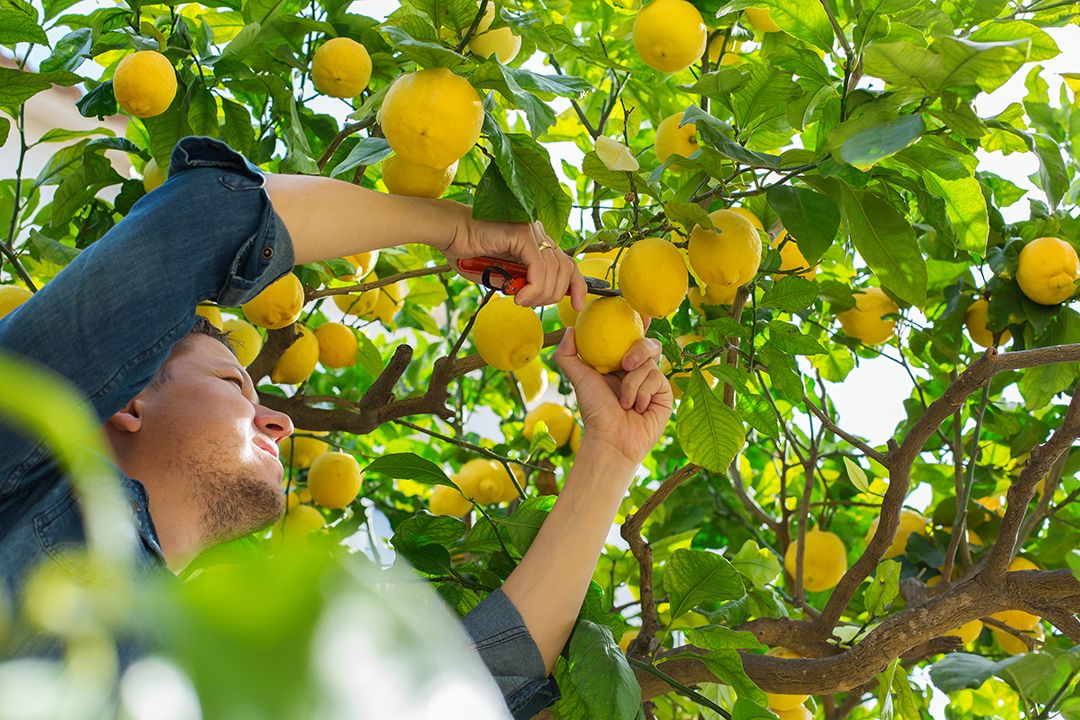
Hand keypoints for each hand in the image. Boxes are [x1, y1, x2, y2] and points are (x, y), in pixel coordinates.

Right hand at [441, 211, 586, 308]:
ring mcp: (532, 231)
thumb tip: (534, 297)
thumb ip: (519, 283)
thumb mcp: (500, 276)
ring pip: (553, 271)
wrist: (449, 233)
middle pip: (565, 269)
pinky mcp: (522, 234)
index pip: (568, 263)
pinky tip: (519, 297)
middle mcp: (539, 233)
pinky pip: (539, 267)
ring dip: (540, 294)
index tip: (576, 305)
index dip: (576, 286)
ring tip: (521, 301)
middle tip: (531, 304)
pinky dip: (533, 287)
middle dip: (553, 295)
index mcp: (537, 241)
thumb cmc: (468, 253)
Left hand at [553, 326, 672, 467]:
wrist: (612, 437)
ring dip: (632, 383)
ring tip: (624, 402)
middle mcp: (638, 371)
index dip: (639, 323)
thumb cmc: (595, 409)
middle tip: (625, 363)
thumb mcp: (579, 378)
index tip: (640, 314)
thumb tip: (570, 330)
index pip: (633, 338)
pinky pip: (657, 378)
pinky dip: (642, 393)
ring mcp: (653, 382)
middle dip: (639, 349)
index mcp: (620, 364)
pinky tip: (637, 409)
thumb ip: (568, 354)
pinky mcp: (665, 394)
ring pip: (650, 363)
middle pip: (648, 344)